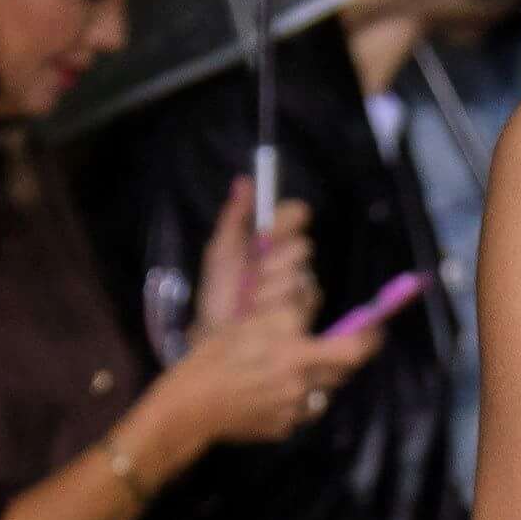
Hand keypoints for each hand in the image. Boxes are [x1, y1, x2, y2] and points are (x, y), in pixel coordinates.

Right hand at [158, 299, 379, 456]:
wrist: (193, 405)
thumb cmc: (216, 355)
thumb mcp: (252, 321)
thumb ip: (288, 314)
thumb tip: (313, 292)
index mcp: (295, 355)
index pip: (353, 350)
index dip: (370, 339)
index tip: (376, 328)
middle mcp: (302, 386)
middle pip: (342, 372)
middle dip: (344, 356)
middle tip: (335, 343)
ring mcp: (294, 412)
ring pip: (323, 392)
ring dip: (319, 378)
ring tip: (294, 366)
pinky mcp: (283, 429)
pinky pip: (301, 412)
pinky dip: (296, 399)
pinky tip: (271, 389)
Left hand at [196, 173, 319, 336]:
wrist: (214, 338)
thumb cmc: (217, 296)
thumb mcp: (220, 254)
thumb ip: (233, 218)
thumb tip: (244, 181)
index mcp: (272, 241)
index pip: (294, 214)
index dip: (284, 220)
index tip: (267, 234)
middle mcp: (291, 261)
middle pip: (301, 247)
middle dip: (274, 262)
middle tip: (251, 277)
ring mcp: (301, 289)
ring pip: (301, 275)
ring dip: (271, 288)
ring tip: (249, 302)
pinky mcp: (306, 316)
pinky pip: (303, 300)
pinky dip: (277, 305)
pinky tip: (259, 314)